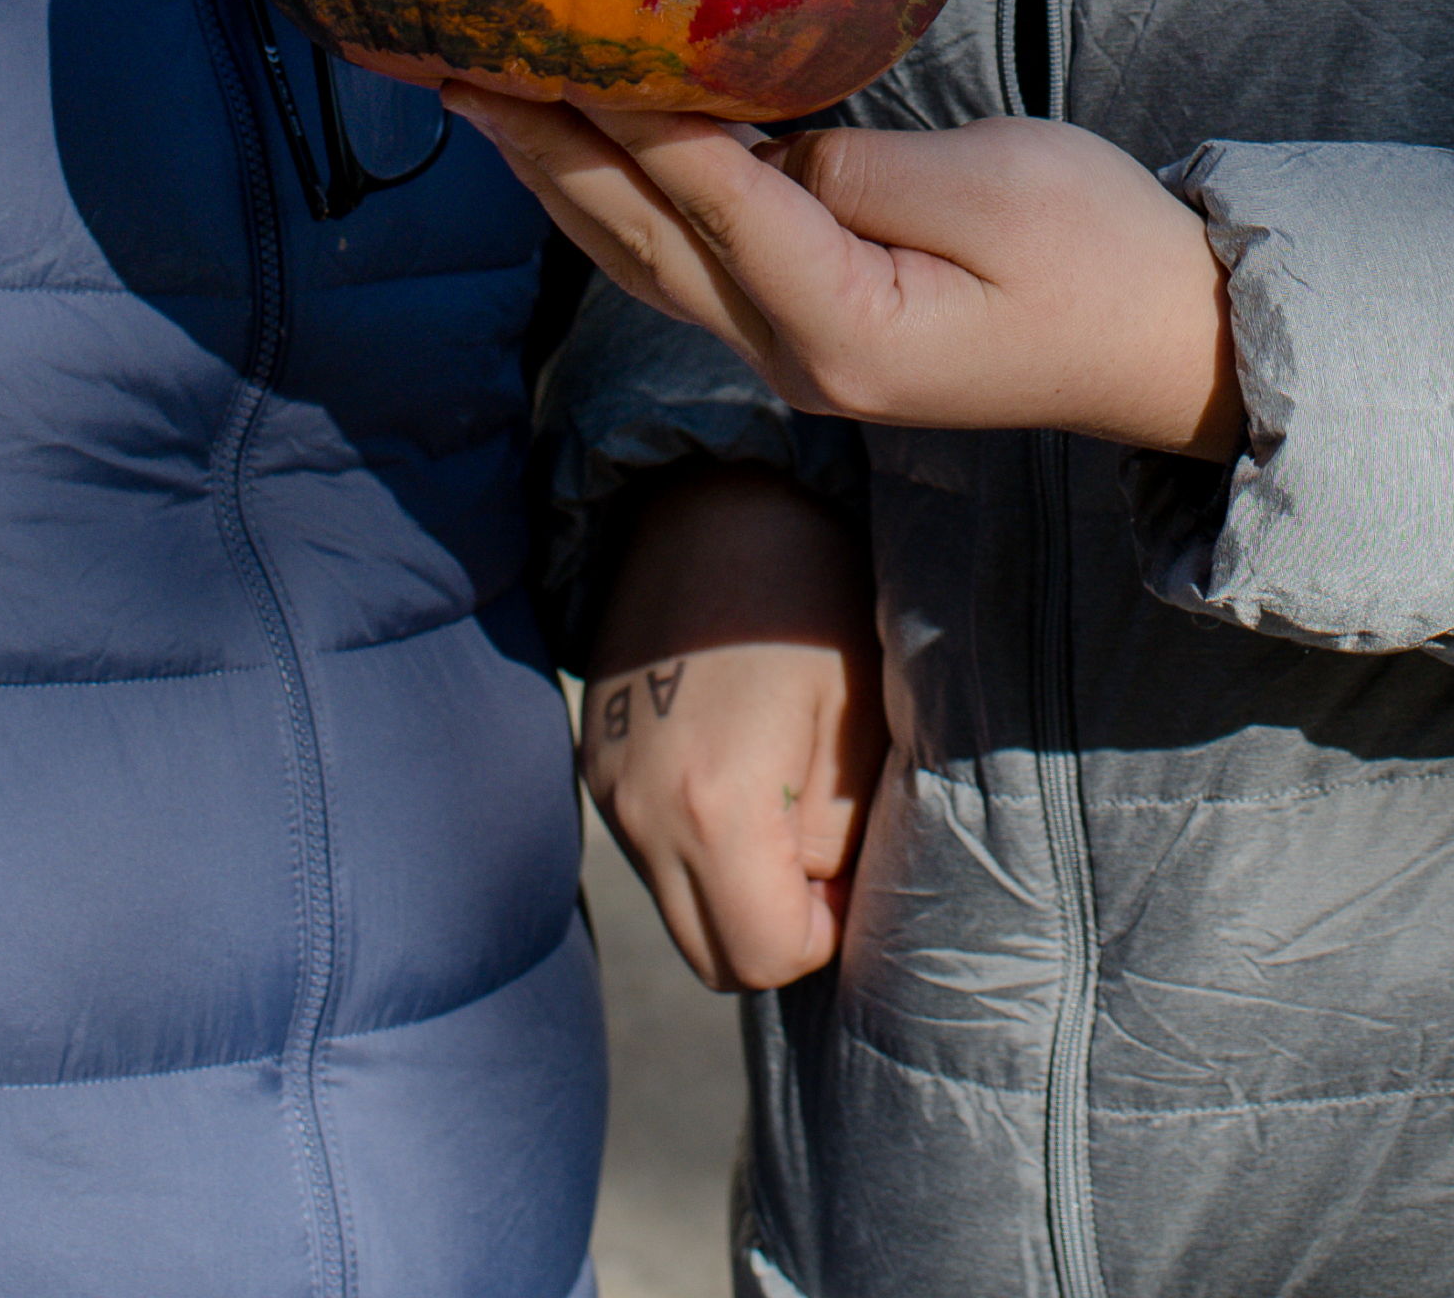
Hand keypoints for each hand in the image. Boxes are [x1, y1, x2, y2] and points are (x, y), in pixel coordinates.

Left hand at [449, 98, 1241, 460]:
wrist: (1169, 343)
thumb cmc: (1101, 252)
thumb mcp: (994, 186)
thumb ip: (860, 166)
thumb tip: (760, 144)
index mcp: (843, 326)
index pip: (705, 196)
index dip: (620, 111)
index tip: (538, 34)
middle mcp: (794, 356)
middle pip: (635, 239)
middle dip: (535, 146)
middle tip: (440, 60)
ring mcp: (793, 354)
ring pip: (640, 259)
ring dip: (552, 175)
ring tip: (470, 94)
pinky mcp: (807, 330)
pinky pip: (683, 260)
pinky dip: (615, 200)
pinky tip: (573, 149)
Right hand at [579, 462, 885, 991]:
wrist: (715, 496)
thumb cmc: (814, 600)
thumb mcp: (859, 726)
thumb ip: (840, 841)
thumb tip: (822, 905)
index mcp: (717, 809)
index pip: (771, 959)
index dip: (826, 926)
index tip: (850, 858)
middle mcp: (642, 814)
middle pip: (716, 958)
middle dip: (776, 921)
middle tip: (820, 835)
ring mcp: (607, 787)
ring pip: (680, 907)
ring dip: (734, 881)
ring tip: (778, 786)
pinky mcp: (595, 760)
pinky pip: (651, 850)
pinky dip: (696, 840)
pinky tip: (732, 761)